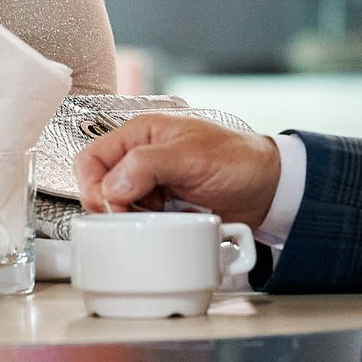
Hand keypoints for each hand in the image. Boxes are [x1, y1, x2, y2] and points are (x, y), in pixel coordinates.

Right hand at [75, 114, 282, 226]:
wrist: (269, 188)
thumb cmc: (237, 159)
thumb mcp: (190, 156)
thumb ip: (146, 165)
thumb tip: (111, 187)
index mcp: (141, 134)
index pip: (92, 158)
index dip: (93, 184)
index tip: (111, 206)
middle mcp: (140, 157)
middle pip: (100, 185)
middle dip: (111, 206)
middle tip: (134, 217)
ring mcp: (151, 184)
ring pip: (118, 206)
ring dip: (132, 218)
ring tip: (160, 218)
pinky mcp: (163, 207)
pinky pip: (140, 221)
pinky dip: (149, 228)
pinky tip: (170, 224)